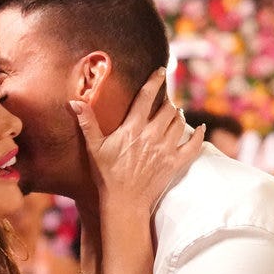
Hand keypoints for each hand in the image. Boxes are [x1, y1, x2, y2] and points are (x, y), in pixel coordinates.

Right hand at [71, 68, 204, 212]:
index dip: (154, 81)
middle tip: (163, 101)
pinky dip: (199, 135)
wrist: (124, 203)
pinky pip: (194, 145)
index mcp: (133, 129)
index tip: (160, 71)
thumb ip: (87, 123)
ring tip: (173, 114)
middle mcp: (152, 136)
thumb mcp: (94, 148)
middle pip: (167, 108)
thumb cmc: (107, 175)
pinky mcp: (175, 163)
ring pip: (180, 122)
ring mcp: (166, 149)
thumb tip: (74, 102)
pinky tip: (200, 128)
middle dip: (166, 101)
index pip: (146, 97)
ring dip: (178, 115)